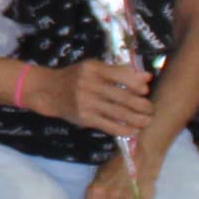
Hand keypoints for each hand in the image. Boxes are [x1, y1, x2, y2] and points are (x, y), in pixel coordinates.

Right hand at [25, 59, 151, 141]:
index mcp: (94, 68)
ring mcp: (86, 102)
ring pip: (118, 112)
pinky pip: (108, 125)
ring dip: (137, 119)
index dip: (137, 83)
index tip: (146, 90)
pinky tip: (133, 130)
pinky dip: (123, 129)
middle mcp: (90, 84)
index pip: (121, 75)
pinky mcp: (84, 118)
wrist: (48, 91)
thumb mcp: (93, 68)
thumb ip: (118, 72)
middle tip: (150, 108)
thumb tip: (146, 78)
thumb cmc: (75, 77)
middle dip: (141, 104)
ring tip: (146, 121)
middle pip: (123, 96)